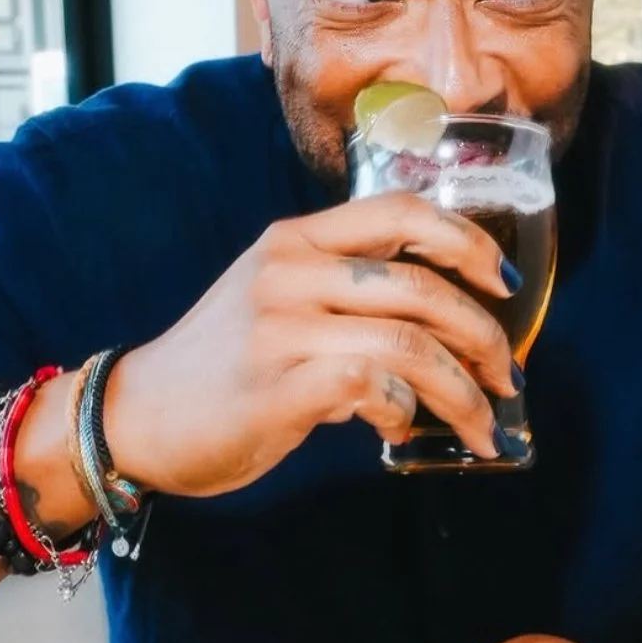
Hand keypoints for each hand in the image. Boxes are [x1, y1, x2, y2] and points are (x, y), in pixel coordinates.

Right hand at [103, 193, 517, 495]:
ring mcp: (283, 326)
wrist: (134, 418)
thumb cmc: (217, 370)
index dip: (466, 241)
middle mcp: (291, 271)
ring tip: (480, 426)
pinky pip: (375, 387)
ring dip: (461, 392)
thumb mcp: (274, 303)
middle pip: (422, 286)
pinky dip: (404, 412)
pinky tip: (400, 431)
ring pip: (410, 343)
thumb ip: (342, 294)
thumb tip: (437, 325)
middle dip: (482, 338)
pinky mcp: (278, 385)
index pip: (401, 211)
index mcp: (295, 240)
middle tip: (506, 378)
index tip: (502, 283)